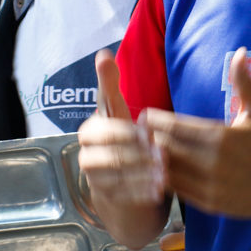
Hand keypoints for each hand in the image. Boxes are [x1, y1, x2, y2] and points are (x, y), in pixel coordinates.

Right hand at [77, 49, 165, 207]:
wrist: (121, 178)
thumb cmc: (125, 139)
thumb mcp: (118, 111)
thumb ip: (109, 85)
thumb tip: (102, 53)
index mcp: (91, 129)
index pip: (106, 128)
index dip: (128, 132)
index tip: (150, 134)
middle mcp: (86, 153)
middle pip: (112, 152)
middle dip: (138, 152)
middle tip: (163, 154)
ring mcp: (93, 177)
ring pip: (116, 174)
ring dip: (141, 173)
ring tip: (164, 173)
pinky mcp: (104, 197)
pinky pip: (120, 194)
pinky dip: (139, 192)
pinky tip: (158, 190)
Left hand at [146, 47, 250, 217]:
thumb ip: (243, 83)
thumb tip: (241, 51)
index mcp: (221, 136)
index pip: (175, 126)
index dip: (155, 120)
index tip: (144, 115)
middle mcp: (212, 162)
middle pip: (166, 147)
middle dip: (148, 138)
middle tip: (136, 131)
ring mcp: (209, 185)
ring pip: (167, 171)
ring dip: (152, 161)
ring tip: (141, 151)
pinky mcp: (208, 203)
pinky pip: (176, 191)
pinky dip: (163, 180)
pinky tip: (157, 171)